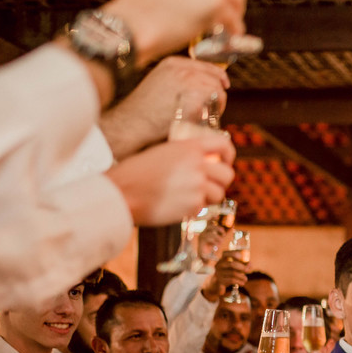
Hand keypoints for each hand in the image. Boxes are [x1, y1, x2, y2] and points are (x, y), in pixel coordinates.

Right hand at [99, 57, 230, 158]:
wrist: (134, 123)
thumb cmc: (144, 111)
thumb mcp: (159, 84)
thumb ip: (177, 81)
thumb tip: (199, 86)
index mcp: (172, 63)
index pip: (204, 65)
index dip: (217, 75)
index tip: (223, 84)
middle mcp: (181, 68)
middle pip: (214, 76)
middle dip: (218, 91)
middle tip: (215, 106)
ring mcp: (189, 80)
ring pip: (217, 88)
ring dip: (219, 102)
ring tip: (210, 115)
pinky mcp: (196, 94)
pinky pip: (218, 98)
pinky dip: (218, 108)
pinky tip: (209, 118)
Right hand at [105, 134, 235, 225]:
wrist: (123, 193)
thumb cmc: (136, 173)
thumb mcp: (163, 152)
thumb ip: (187, 155)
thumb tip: (204, 162)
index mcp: (190, 147)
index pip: (223, 145)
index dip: (228, 155)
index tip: (226, 162)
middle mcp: (197, 165)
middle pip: (227, 174)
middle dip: (221, 181)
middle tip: (209, 185)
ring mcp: (197, 185)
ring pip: (219, 193)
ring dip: (209, 197)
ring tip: (191, 196)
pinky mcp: (194, 204)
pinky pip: (204, 207)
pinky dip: (194, 208)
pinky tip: (179, 204)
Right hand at [201, 253, 247, 301]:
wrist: (216, 284)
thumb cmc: (228, 273)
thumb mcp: (235, 268)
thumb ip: (243, 264)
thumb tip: (250, 264)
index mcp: (222, 259)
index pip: (226, 253)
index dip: (235, 253)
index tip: (243, 257)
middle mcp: (219, 265)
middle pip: (232, 264)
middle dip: (243, 267)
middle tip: (248, 271)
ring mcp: (218, 273)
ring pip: (233, 273)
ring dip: (242, 277)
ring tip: (245, 279)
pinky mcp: (219, 281)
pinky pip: (232, 280)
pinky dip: (239, 282)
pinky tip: (242, 283)